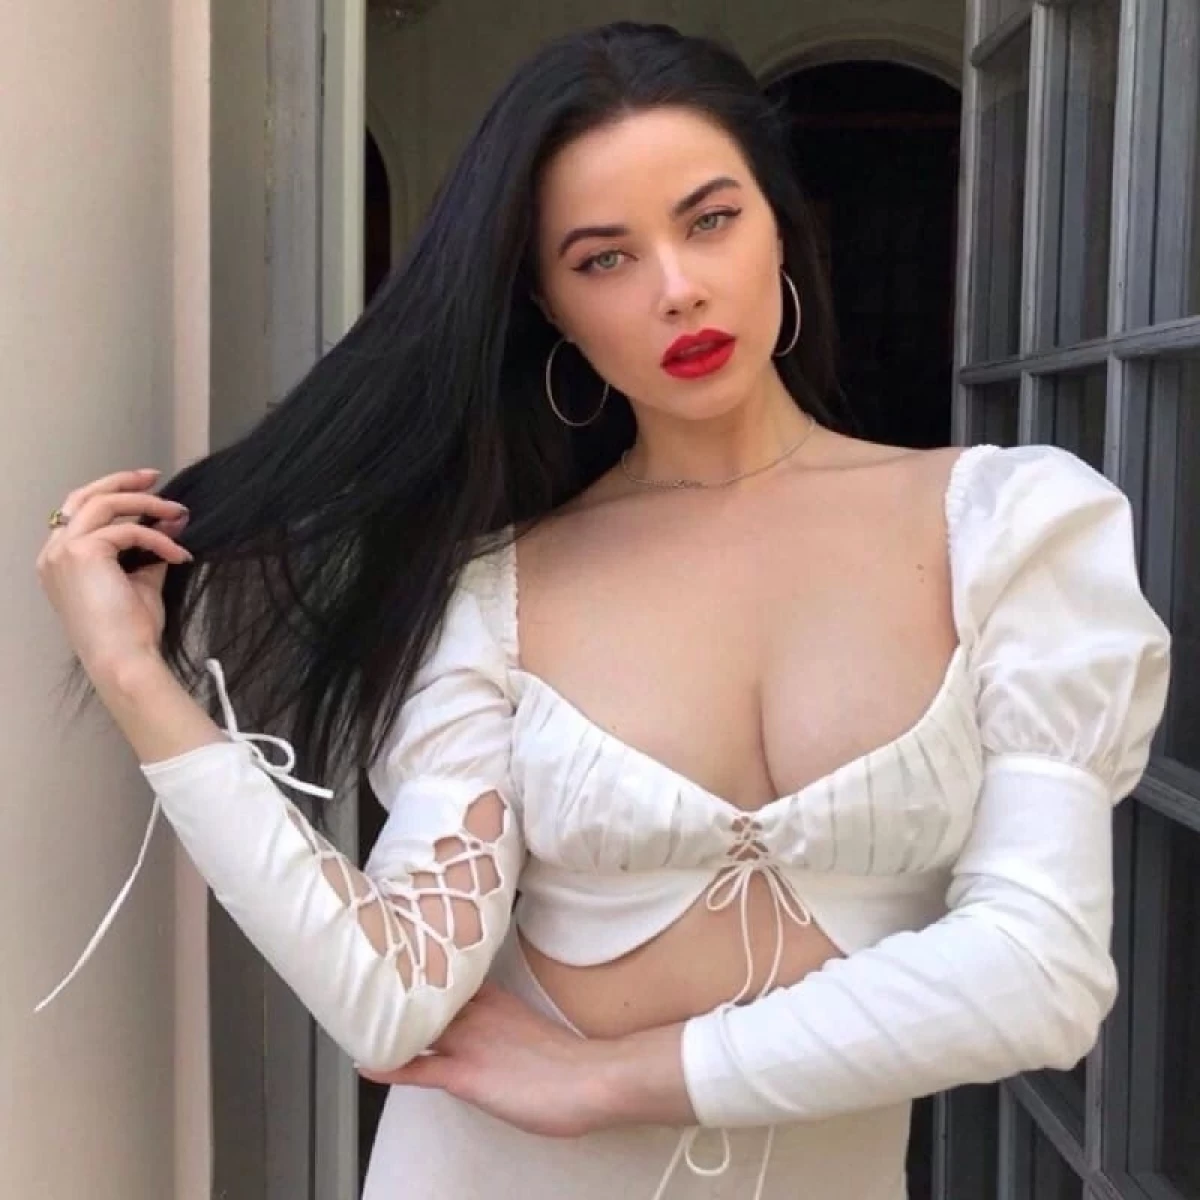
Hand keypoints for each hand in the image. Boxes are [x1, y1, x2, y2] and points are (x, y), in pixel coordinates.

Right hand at [37, 468, 192, 676]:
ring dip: (146, 503)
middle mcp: (53, 553)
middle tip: (156, 477)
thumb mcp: (141, 581)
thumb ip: (150, 549)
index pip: (82, 513)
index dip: (114, 494)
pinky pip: (127, 530)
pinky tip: (178, 553)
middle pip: (85, 497)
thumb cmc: (130, 631)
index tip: (149, 487)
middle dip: (122, 482)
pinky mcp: (81, 553)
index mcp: (60, 561)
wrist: (123, 659)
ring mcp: (62, 551)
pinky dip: (157, 537)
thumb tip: (173, 520)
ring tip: (179, 512)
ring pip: (104, 504)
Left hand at [356, 981, 611, 1137]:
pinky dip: (390, 1066)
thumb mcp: (533, 1028)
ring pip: (415, 1027)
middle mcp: (476, 1012)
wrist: (590, 1078)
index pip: (446, 981)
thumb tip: (494, 1031)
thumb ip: (506, 1022)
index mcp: (494, 998)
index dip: (419, 978)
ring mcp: (469, 1041)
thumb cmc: (572, 1061)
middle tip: (365, 987)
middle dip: (396, 996)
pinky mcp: (465, 1074)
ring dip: (388, 1026)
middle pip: (424, 999)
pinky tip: (366, 1064)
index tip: (398, 966)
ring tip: (357, 1020)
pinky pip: (417, 1068)